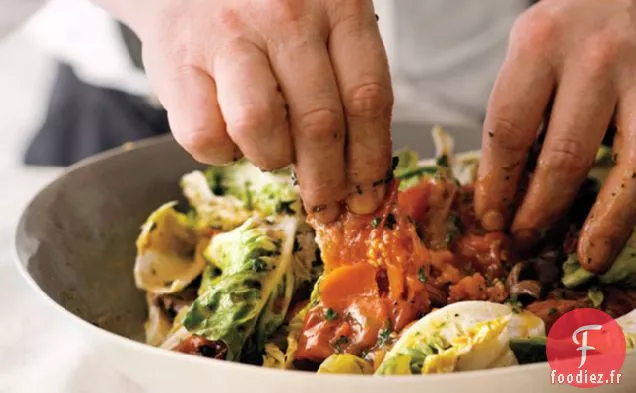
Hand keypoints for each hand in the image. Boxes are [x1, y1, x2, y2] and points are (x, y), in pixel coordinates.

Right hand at [96, 0, 392, 221]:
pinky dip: (221, 152)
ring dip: (271, 159)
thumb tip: (359, 168)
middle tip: (325, 206)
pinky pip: (205, 136)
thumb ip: (346, 78)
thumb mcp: (322, 23)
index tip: (368, 195)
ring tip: (271, 152)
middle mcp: (284, 16)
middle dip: (327, 181)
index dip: (370, 159)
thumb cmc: (264, 11)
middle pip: (319, 123)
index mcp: (337, 5)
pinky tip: (228, 132)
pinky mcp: (176, 62)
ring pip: (261, 128)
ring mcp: (228, 37)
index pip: (367, 98)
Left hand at [475, 0, 635, 273]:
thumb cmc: (573, 27)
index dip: (496, 185)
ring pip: (630, 166)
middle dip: (539, 209)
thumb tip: (506, 184)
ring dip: (605, 221)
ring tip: (587, 256)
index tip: (490, 219)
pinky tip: (620, 227)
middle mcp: (594, 55)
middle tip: (524, 240)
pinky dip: (634, 199)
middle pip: (562, 155)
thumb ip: (521, 104)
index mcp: (538, 43)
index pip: (506, 133)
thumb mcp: (533, 48)